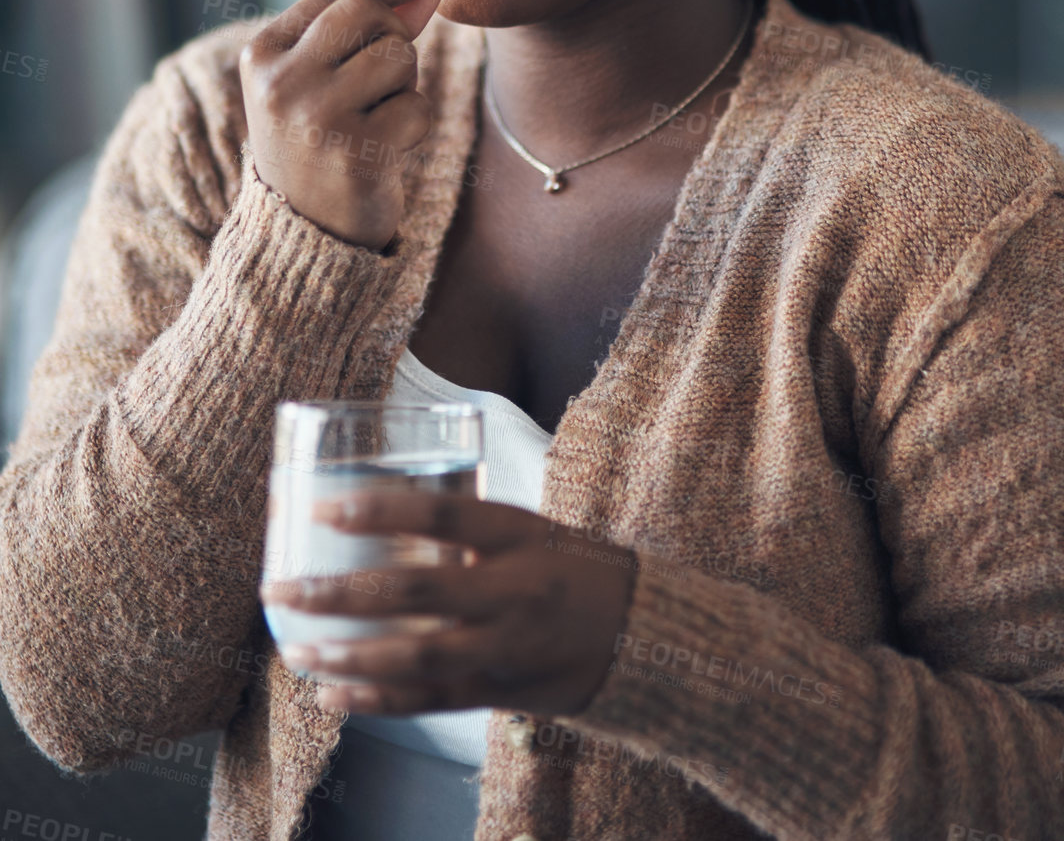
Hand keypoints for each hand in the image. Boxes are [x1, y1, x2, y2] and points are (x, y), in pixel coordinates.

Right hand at [239, 0, 454, 250]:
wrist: (305, 233)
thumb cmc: (321, 140)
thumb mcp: (324, 76)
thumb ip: (371, 23)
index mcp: (263, 54)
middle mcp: (281, 82)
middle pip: (372, 14)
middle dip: (395, 37)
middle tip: (379, 82)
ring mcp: (315, 118)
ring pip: (399, 57)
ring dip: (404, 86)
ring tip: (373, 120)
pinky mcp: (355, 154)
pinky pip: (416, 107)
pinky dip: (413, 127)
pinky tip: (384, 152)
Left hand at [259, 489, 637, 717]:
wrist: (643, 636)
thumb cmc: (575, 567)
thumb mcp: (531, 531)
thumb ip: (467, 532)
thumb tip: (383, 522)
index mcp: (521, 535)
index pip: (444, 515)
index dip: (382, 509)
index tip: (325, 504)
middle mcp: (512, 591)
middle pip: (414, 591)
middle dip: (338, 593)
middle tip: (280, 587)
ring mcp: (505, 648)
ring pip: (413, 655)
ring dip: (345, 654)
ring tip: (294, 649)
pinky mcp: (499, 692)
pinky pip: (429, 699)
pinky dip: (376, 699)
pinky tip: (332, 693)